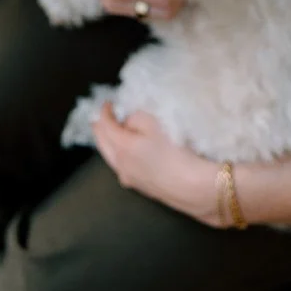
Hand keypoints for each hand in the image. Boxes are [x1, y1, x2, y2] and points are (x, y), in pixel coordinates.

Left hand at [93, 103, 220, 223]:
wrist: (190, 186)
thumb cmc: (174, 152)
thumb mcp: (154, 123)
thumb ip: (135, 117)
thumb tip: (127, 122)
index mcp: (121, 146)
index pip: (104, 124)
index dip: (104, 111)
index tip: (109, 103)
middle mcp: (119, 164)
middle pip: (101, 142)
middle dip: (100, 126)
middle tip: (104, 116)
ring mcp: (127, 178)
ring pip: (110, 156)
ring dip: (109, 141)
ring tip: (114, 131)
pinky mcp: (138, 187)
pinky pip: (121, 166)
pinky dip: (119, 154)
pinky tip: (127, 151)